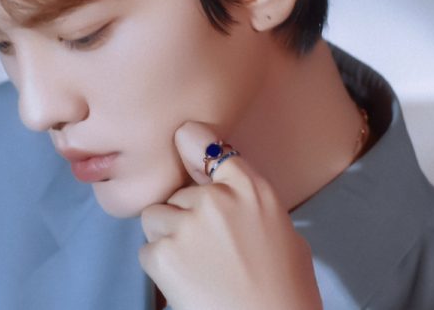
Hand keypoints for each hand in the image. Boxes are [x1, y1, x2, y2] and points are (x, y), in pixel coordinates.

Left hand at [139, 122, 321, 309]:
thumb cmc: (285, 291)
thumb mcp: (284, 233)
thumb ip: (250, 203)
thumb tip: (226, 191)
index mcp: (253, 190)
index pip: (207, 145)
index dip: (191, 145)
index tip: (183, 141)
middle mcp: (218, 199)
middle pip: (178, 193)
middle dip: (185, 216)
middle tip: (208, 249)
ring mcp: (188, 225)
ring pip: (157, 217)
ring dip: (168, 237)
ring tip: (196, 266)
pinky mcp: (164, 253)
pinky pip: (148, 250)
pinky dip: (160, 266)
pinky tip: (187, 282)